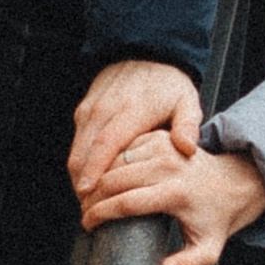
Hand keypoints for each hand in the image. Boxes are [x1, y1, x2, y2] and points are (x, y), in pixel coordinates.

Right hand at [69, 58, 201, 207]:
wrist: (145, 54)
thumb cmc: (168, 84)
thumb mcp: (187, 102)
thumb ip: (188, 126)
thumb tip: (187, 148)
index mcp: (131, 111)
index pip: (106, 145)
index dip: (94, 171)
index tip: (88, 194)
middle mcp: (105, 110)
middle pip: (84, 152)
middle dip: (82, 184)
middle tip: (89, 211)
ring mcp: (91, 109)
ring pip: (76, 149)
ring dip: (78, 176)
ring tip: (88, 203)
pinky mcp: (84, 111)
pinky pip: (77, 141)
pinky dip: (80, 163)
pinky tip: (90, 182)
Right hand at [79, 130, 264, 264]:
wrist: (235, 183)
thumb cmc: (217, 218)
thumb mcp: (206, 250)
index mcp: (176, 193)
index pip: (126, 202)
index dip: (100, 215)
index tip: (88, 225)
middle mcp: (169, 166)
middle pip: (114, 179)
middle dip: (92, 197)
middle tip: (84, 212)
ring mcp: (164, 148)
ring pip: (115, 161)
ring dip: (97, 178)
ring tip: (89, 198)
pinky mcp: (160, 137)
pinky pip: (124, 148)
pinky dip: (109, 162)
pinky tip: (103, 178)